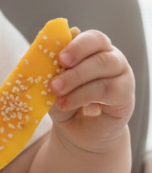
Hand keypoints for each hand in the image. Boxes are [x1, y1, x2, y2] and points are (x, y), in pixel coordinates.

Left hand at [47, 29, 134, 150]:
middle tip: (56, 74)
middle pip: (99, 49)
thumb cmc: (65, 102)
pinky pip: (108, 89)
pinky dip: (83, 95)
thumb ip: (50, 69)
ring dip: (76, 79)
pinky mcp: (125, 94)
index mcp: (93, 50)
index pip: (91, 38)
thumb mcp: (52, 85)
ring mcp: (121, 75)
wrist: (78, 133)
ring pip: (104, 66)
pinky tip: (66, 103)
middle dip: (75, 59)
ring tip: (56, 92)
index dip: (76, 45)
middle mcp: (111, 58)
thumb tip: (47, 48)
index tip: (59, 57)